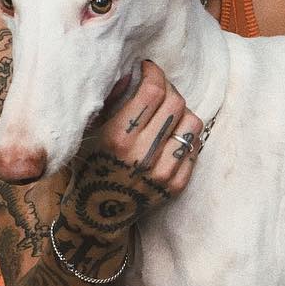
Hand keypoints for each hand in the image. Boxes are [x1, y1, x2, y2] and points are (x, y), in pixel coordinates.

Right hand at [59, 60, 202, 239]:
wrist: (97, 215)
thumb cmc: (90, 166)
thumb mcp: (90, 132)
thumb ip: (112, 102)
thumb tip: (135, 72)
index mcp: (118, 138)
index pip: (152, 92)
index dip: (154, 73)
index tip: (149, 70)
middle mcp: (143, 155)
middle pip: (175, 103)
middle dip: (168, 88)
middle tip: (158, 89)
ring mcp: (163, 173)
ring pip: (192, 124)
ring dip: (181, 112)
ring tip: (166, 113)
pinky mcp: (176, 186)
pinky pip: (194, 148)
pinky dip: (184, 136)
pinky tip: (170, 135)